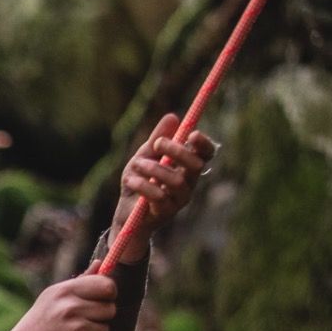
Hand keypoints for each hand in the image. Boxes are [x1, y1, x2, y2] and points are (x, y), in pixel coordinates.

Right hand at [0, 273, 116, 330]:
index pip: (107, 286)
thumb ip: (80, 281)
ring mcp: (76, 329)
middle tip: (80, 321)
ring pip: (105, 329)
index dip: (109, 294)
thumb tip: (100, 264)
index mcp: (65, 291)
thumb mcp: (53, 296)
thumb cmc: (39, 322)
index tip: (102, 299)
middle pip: (110, 309)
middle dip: (100, 316)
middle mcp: (71, 307)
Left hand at [111, 113, 214, 256]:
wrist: (126, 214)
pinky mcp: (166, 212)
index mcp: (187, 168)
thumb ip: (157, 138)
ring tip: (136, 165)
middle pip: (196, 165)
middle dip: (177, 151)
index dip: (204, 144)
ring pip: (177, 181)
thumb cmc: (138, 183)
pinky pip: (159, 196)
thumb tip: (173, 116)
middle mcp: (188, 183)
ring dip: (155, 168)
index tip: (192, 133)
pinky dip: (143, 185)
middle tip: (156, 143)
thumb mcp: (144, 156)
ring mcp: (179, 200)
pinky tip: (130, 180)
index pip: (206, 154)